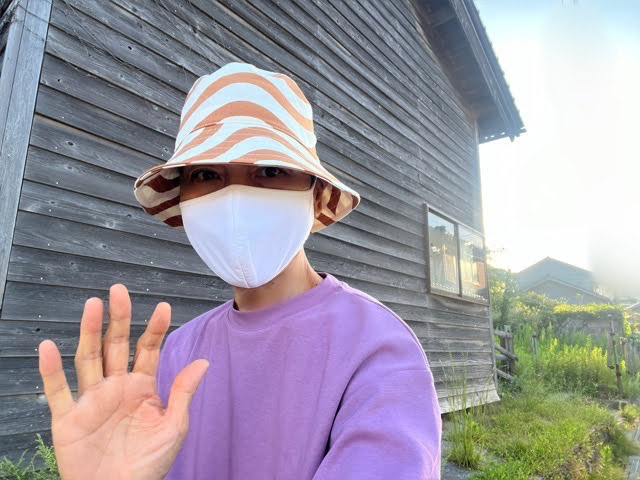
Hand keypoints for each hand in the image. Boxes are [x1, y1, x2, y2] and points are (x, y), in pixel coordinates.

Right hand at [38, 284, 208, 479]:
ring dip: (88, 332)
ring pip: (88, 359)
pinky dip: (50, 370)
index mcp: (142, 388)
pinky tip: (48, 348)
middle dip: (118, 319)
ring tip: (92, 305)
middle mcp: (116, 388)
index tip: (163, 307)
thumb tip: (204, 361)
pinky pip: (58, 391)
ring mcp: (91, 401)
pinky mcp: (68, 419)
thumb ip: (183, 393)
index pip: (148, 350)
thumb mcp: (174, 427)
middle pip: (115, 346)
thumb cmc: (149, 465)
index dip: (155, 329)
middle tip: (119, 291)